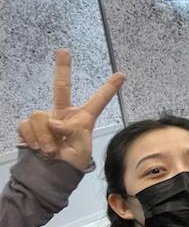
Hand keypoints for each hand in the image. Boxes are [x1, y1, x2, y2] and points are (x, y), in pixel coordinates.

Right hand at [17, 49, 124, 170]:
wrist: (51, 175)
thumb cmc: (71, 163)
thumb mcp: (81, 148)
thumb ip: (72, 130)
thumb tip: (54, 122)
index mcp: (82, 119)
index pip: (98, 102)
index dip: (109, 89)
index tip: (122, 75)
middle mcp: (63, 115)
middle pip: (61, 87)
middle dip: (62, 68)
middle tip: (63, 51)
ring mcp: (45, 120)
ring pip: (41, 115)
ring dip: (46, 135)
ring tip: (51, 150)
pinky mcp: (28, 127)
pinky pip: (28, 125)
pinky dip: (34, 138)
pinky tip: (39, 148)